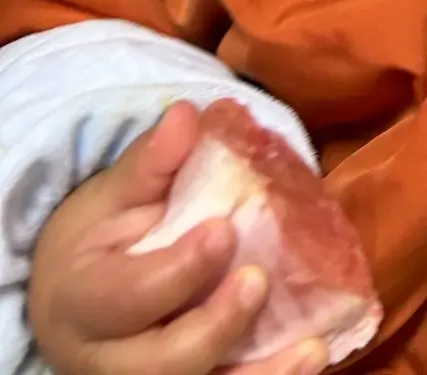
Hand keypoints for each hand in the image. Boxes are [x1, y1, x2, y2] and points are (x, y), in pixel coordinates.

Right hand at [29, 102, 324, 374]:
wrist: (78, 303)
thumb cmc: (100, 242)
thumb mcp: (112, 197)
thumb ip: (151, 163)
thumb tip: (187, 113)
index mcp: (84, 301)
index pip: (125, 297)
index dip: (177, 271)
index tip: (223, 230)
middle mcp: (109, 359)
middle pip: (160, 363)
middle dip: (214, 326)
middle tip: (258, 280)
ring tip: (311, 347)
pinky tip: (311, 357)